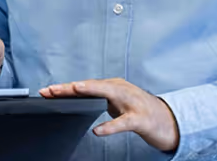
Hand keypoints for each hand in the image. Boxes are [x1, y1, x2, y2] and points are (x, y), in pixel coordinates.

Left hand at [39, 78, 179, 152]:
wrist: (169, 122)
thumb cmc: (142, 113)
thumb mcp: (118, 104)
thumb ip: (101, 100)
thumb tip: (78, 99)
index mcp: (114, 87)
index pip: (86, 85)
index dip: (65, 88)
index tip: (47, 91)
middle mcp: (122, 90)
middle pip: (92, 86)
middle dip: (70, 87)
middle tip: (51, 90)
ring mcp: (132, 102)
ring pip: (108, 93)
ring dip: (90, 91)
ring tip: (73, 91)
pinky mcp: (140, 119)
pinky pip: (123, 122)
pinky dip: (109, 126)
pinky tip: (97, 131)